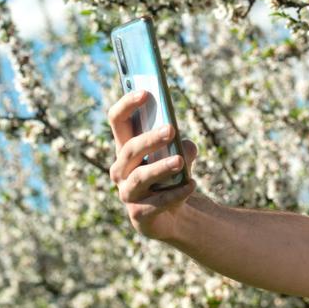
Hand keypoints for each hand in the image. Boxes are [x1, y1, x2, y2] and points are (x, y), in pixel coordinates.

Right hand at [107, 90, 197, 240]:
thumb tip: (184, 146)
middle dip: (149, 138)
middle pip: (129, 149)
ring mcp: (127, 193)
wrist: (174, 215)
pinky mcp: (138, 215)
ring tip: (179, 161)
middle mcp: (120, 169)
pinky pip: (155, 203)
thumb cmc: (172, 177)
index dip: (127, 105)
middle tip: (170, 129)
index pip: (117, 120)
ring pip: (140, 177)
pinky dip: (175, 194)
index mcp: (126, 148)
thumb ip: (184, 148)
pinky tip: (191, 185)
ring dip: (160, 167)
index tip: (145, 92)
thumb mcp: (181, 156)